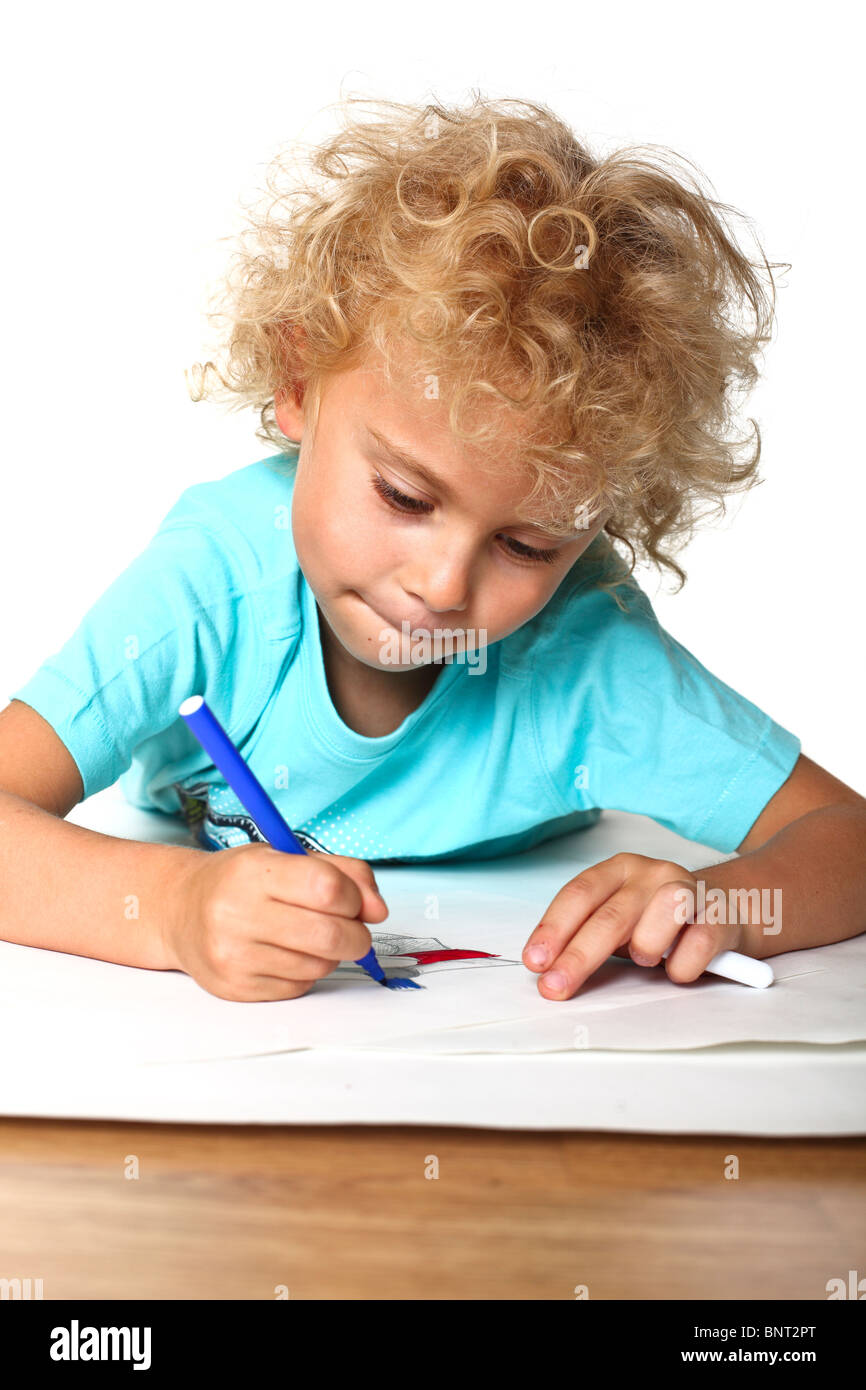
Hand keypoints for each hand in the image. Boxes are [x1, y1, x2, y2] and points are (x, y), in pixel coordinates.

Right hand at [164, 844, 387, 1000]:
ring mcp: (233, 955)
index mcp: (254, 871)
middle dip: (356, 935)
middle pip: (328, 934)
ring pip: (317, 965)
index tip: (356, 901)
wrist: (179, 911)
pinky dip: (305, 973)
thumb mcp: (288, 857)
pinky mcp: (234, 987)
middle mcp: (237, 913)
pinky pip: (298, 988)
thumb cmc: (241, 881)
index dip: (355, 898)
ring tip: (310, 937)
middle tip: (354, 930)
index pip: (327, 888)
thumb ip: (343, 873)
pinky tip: (286, 954)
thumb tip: (378, 910)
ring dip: (329, 954)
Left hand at [522, 852, 745, 999]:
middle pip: (610, 915)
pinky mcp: (721, 916)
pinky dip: (683, 966)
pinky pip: (698, 944)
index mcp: (619, 869)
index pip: (579, 894)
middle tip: (556, 986)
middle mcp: (653, 873)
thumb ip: (587, 934)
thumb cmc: (661, 920)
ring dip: (646, 947)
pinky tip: (678, 969)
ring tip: (645, 959)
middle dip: (579, 956)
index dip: (553, 928)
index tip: (535, 961)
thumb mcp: (620, 919)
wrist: (727, 909)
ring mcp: (690, 890)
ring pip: (662, 914)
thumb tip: (548, 968)